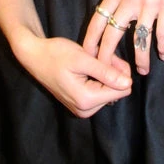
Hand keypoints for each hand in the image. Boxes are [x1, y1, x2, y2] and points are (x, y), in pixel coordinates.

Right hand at [15, 31, 132, 117]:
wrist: (34, 56)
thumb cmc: (55, 54)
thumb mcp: (82, 59)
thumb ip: (106, 72)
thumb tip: (129, 83)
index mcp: (86, 100)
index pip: (122, 90)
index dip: (118, 71)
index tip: (105, 57)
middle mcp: (85, 110)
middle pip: (116, 91)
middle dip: (111, 72)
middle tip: (96, 56)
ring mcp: (82, 109)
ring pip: (109, 91)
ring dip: (104, 74)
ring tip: (90, 61)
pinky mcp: (80, 105)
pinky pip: (100, 93)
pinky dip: (98, 79)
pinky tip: (87, 68)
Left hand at [83, 0, 163, 73]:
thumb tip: (112, 8)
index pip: (97, 21)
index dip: (91, 41)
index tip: (87, 56)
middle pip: (112, 35)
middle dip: (108, 58)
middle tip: (108, 75)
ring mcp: (148, 3)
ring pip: (139, 39)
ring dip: (140, 59)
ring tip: (142, 71)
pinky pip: (162, 32)